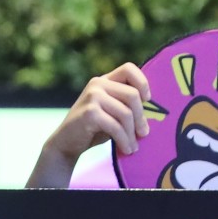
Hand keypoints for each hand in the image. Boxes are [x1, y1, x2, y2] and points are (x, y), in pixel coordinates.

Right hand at [28, 63, 151, 187]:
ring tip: (133, 147)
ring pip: (126, 113)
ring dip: (132, 134)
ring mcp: (93, 96)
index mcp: (104, 81)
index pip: (129, 68)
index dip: (143, 82)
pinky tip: (126, 149)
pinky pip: (116, 127)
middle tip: (144, 134)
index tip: (147, 100)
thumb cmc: (92, 130)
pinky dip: (124, 141)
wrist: (65, 143)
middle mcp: (97, 84)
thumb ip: (126, 108)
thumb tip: (152, 116)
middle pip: (133, 95)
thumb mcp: (111, 114)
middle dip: (141, 118)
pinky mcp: (90, 112)